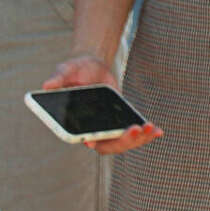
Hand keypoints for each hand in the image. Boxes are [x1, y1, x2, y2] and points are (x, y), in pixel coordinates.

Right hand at [41, 56, 162, 154]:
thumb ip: (60, 78)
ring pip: (122, 142)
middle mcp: (92, 128)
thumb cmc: (76, 69)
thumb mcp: (67, 70)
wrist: (92, 66)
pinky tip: (158, 131)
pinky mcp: (120, 120)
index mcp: (75, 122)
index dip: (94, 141)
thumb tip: (48, 84)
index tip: (99, 140)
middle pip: (108, 145)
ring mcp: (107, 126)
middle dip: (122, 141)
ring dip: (138, 139)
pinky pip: (132, 132)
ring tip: (152, 130)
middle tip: (135, 130)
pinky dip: (146, 134)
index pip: (84, 138)